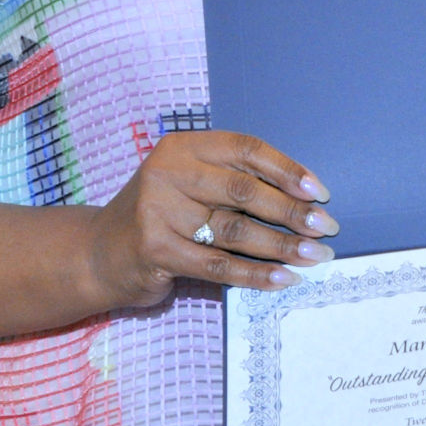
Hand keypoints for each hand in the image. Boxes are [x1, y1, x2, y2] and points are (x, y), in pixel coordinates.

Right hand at [88, 130, 336, 309]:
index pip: (246, 150)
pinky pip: (218, 265)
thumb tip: (303, 199)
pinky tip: (283, 279)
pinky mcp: (156, 250)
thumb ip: (233, 182)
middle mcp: (168, 172)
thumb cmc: (161, 215)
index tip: (320, 192)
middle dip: (293, 211)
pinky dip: (255, 274)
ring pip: (236, 230)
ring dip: (282, 246)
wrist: (99, 252)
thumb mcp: (190, 184)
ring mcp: (158, 211)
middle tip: (327, 228)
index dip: (287, 169)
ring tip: (315, 256)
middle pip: (245, 191)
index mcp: (184, 147)